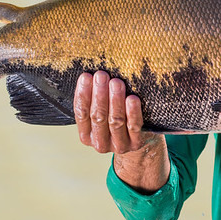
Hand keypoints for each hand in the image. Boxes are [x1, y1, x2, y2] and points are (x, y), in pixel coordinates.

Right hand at [74, 71, 169, 193]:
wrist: (138, 140)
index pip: (81, 113)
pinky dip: (132, 112)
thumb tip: (90, 75)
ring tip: (116, 82)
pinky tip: (132, 98)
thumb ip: (94, 100)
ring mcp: (118, 145)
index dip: (83, 94)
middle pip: (98, 116)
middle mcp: (100, 143)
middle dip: (99, 94)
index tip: (86, 76)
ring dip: (115, 100)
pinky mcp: (135, 143)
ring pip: (115, 121)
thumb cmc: (115, 119)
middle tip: (102, 75)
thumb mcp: (101, 113)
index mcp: (86, 135)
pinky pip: (134, 126)